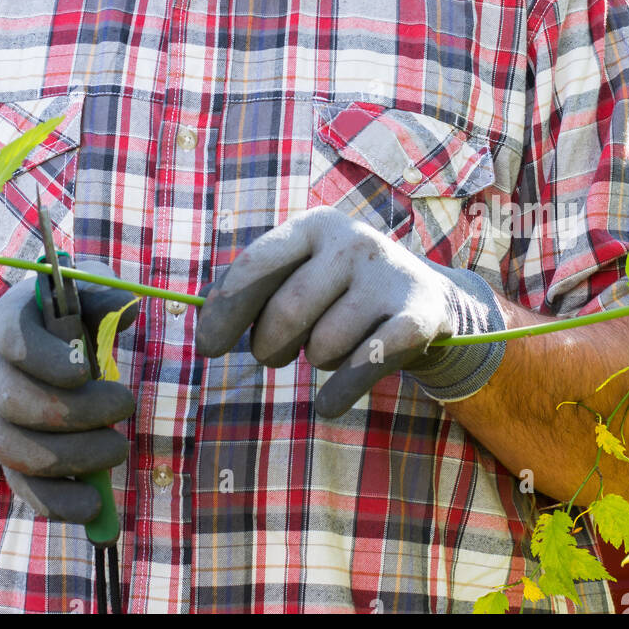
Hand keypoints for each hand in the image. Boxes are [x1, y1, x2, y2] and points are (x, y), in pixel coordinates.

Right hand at [0, 262, 139, 522]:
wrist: (18, 353)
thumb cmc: (61, 318)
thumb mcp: (80, 293)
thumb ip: (102, 294)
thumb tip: (126, 310)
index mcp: (7, 324)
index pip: (13, 340)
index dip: (46, 359)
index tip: (84, 370)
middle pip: (16, 402)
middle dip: (76, 412)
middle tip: (126, 405)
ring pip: (15, 451)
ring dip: (73, 457)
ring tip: (118, 449)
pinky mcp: (6, 457)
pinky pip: (22, 488)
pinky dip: (57, 502)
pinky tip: (95, 505)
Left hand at [195, 207, 506, 417]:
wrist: (428, 300)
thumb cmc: (340, 290)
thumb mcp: (299, 272)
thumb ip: (250, 286)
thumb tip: (200, 314)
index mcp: (314, 225)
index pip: (256, 264)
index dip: (225, 310)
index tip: (206, 349)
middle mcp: (353, 241)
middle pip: (287, 312)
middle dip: (269, 347)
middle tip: (272, 356)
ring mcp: (388, 276)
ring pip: (323, 346)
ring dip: (314, 362)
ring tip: (329, 348)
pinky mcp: (418, 316)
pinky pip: (361, 369)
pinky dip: (337, 395)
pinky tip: (328, 403)